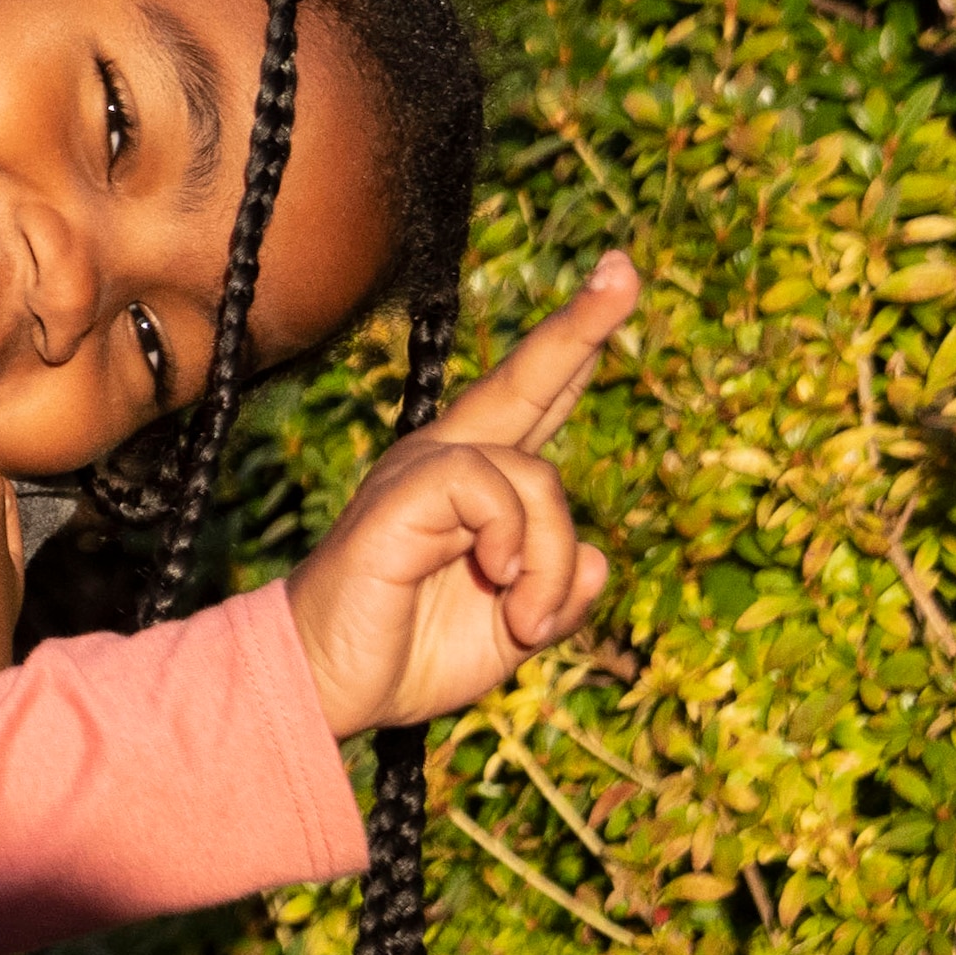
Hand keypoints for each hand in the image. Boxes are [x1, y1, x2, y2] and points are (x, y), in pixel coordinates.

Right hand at [282, 253, 639, 738]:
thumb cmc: (411, 654)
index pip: (535, 402)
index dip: (576, 346)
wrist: (331, 685)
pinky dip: (517, 545)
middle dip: (580, 327)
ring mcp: (421, 473)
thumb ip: (561, 592)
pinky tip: (504, 586)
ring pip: (534, 473)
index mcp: (473, 485)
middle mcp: (446, 461)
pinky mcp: (403, 495)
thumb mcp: (515, 629)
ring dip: (552, 559)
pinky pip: (490, 488)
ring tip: (527, 618)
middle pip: (524, 379)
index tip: (619, 281)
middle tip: (624, 269)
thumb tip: (597, 556)